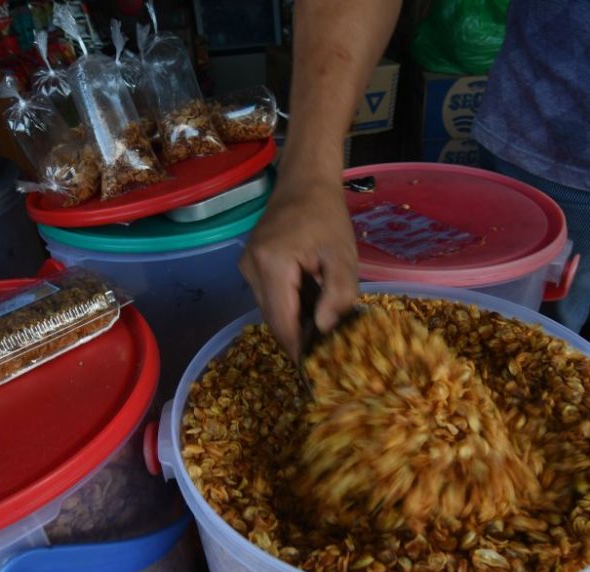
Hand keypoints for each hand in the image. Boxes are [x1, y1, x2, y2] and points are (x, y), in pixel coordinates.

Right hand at [239, 177, 358, 358]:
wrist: (303, 183)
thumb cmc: (327, 217)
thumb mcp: (343, 255)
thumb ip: (338, 294)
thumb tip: (323, 329)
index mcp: (272, 264)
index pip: (281, 321)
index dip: (298, 348)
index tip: (316, 370)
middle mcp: (251, 268)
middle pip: (273, 319)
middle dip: (297, 338)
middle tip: (325, 355)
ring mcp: (246, 267)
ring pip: (269, 311)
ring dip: (292, 323)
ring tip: (320, 332)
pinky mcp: (249, 266)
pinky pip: (268, 297)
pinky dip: (287, 308)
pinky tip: (308, 309)